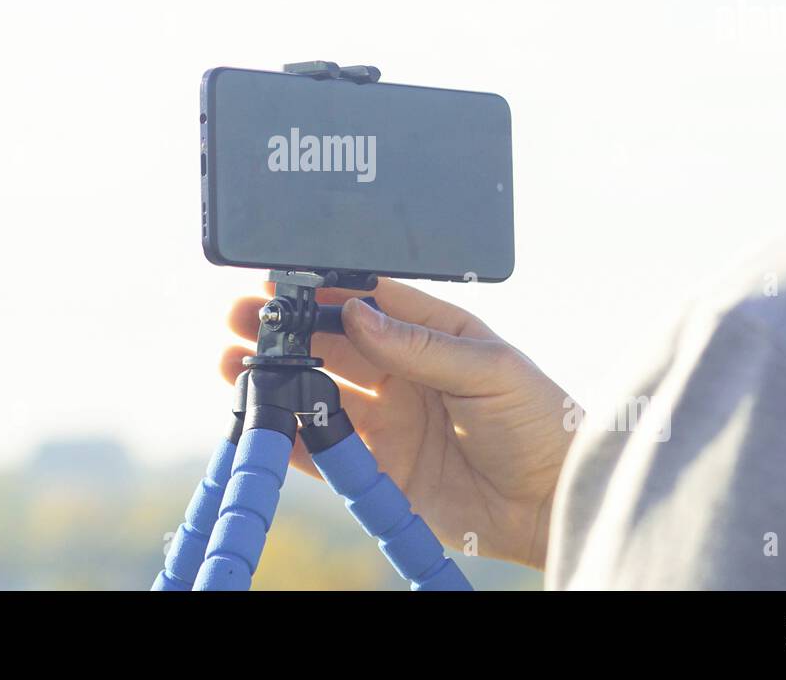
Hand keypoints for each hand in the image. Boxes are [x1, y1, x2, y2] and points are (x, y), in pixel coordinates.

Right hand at [220, 277, 571, 568]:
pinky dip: (289, 436)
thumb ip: (420, 345)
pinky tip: (258, 419)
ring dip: (276, 378)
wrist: (553, 505)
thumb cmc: (539, 423)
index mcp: (431, 334)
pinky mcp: (378, 468)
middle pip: (330, 343)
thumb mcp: (489, 370)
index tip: (278, 281)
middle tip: (241, 318)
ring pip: (317, 391)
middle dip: (284, 329)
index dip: (321, 289)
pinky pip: (323, 449)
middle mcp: (402, 372)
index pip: (367, 301)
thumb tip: (356, 313)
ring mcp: (387, 420)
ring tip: (233, 364)